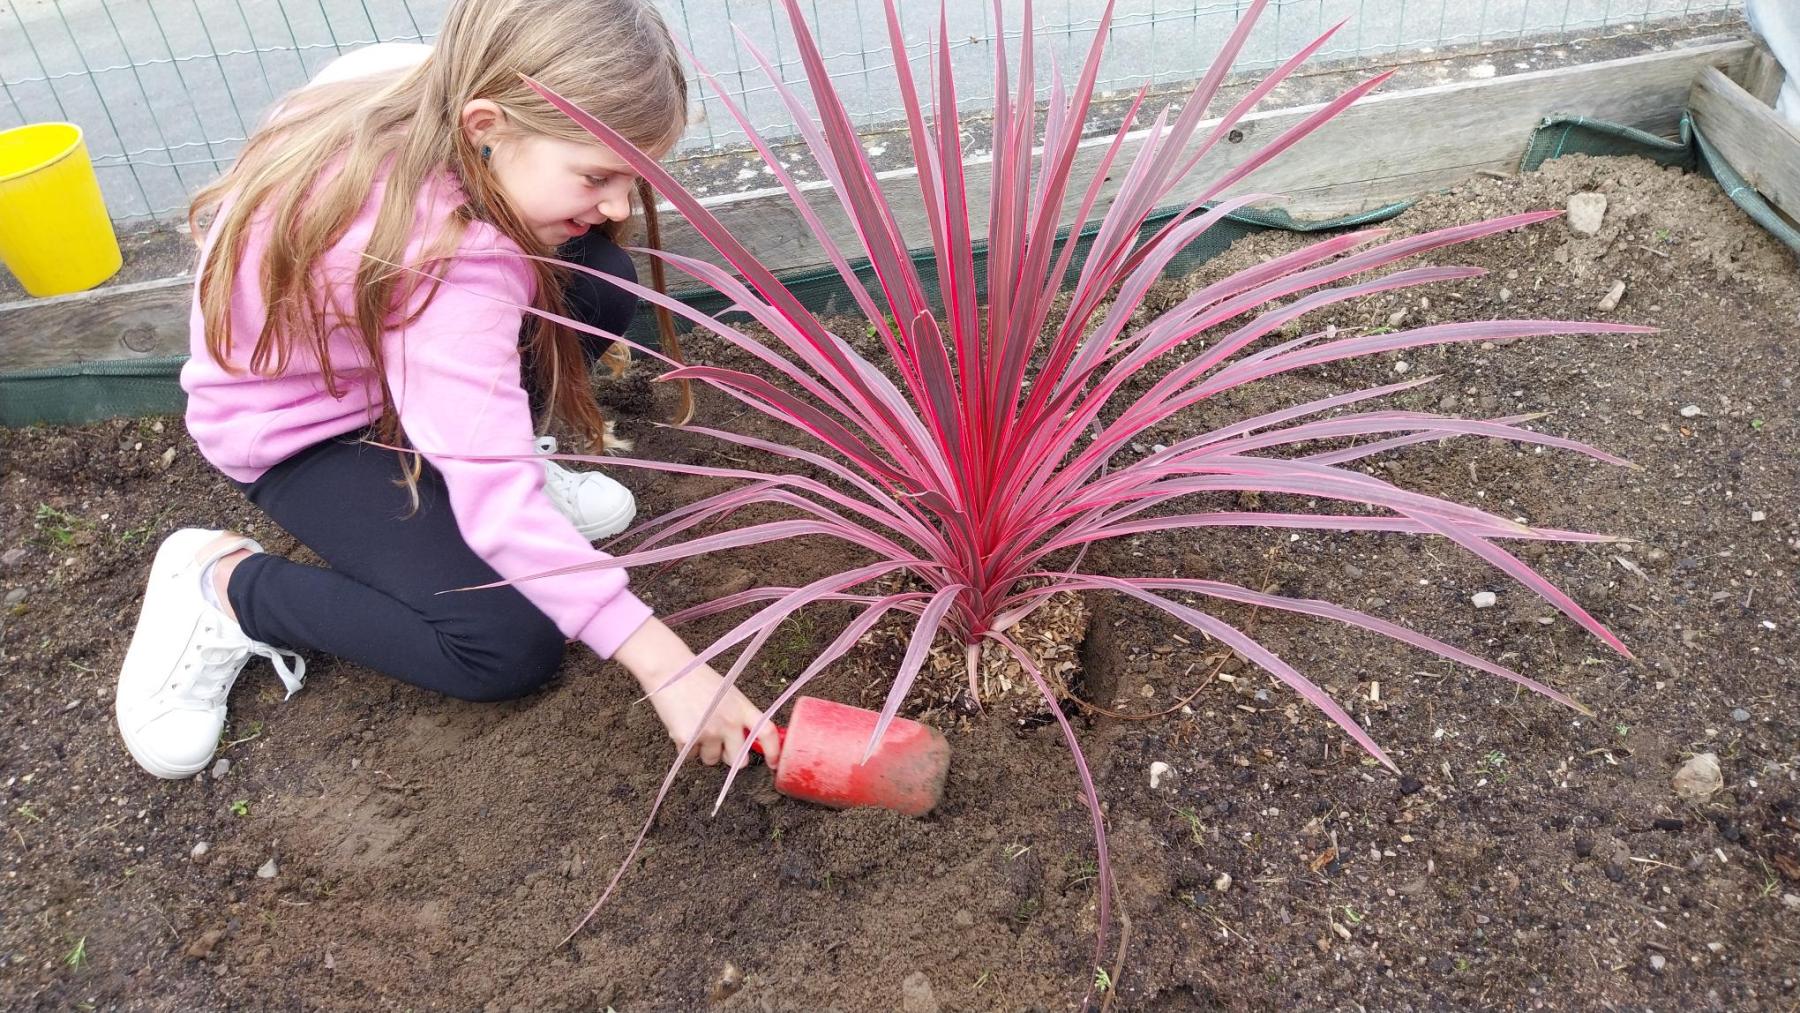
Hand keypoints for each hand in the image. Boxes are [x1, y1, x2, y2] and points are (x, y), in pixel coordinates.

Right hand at [613, 618, 781, 768]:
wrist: (670, 670)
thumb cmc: (698, 679)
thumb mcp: (728, 693)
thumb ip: (739, 715)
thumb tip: (747, 739)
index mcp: (742, 707)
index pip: (766, 732)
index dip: (774, 751)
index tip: (773, 764)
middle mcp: (729, 722)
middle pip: (739, 759)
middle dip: (730, 757)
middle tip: (721, 745)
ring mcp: (708, 732)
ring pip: (712, 760)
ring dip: (705, 751)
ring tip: (697, 728)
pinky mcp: (687, 739)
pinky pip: (690, 757)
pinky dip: (686, 748)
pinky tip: (683, 727)